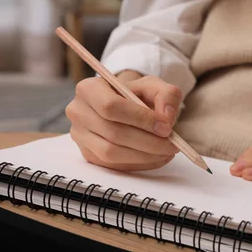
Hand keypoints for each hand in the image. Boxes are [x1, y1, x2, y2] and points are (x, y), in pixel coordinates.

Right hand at [66, 73, 181, 170]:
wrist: (124, 107)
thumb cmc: (137, 95)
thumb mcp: (154, 86)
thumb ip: (167, 95)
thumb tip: (167, 117)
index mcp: (89, 89)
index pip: (111, 106)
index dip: (141, 119)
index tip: (166, 127)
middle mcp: (78, 112)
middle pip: (113, 132)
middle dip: (148, 142)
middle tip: (173, 144)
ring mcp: (80, 136)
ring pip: (112, 153)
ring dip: (145, 156)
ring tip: (167, 151)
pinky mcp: (88, 154)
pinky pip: (113, 165)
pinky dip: (139, 164)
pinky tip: (156, 158)